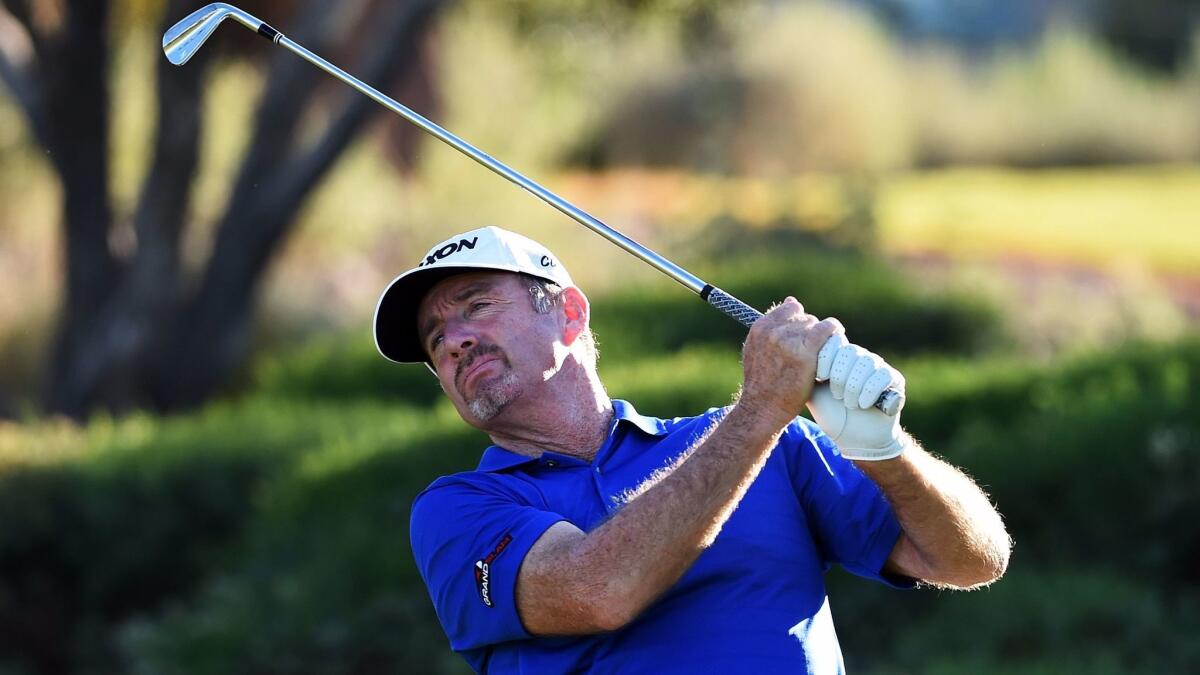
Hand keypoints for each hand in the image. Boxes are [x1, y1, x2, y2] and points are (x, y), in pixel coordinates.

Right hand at [740, 298, 841, 425]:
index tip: (804, 334)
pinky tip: (837, 336)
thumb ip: (771, 326)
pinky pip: (826, 329)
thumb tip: (791, 300)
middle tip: (815, 348)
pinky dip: (834, 330)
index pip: (788, 310)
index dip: (798, 321)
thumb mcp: (756, 350)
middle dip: (810, 330)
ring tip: (822, 351)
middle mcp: (772, 331)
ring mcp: (788, 340)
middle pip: (803, 318)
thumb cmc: (762, 383)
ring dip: (821, 336)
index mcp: (760, 328)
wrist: (763, 407)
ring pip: (814, 324)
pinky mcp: (805, 351)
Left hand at [809, 334, 907, 459]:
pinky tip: (862, 405)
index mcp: (840, 357)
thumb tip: (784, 356)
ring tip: (848, 403)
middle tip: (836, 395)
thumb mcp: (812, 393)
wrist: (857, 439)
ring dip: (854, 385)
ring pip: (867, 362)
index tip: (820, 376)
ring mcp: (878, 366)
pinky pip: (883, 375)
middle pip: (850, 351)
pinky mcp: (894, 379)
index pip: (834, 342)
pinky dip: (870, 390)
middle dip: (840, 374)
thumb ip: (802, 374)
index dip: (827, 356)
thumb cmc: (833, 415)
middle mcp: (860, 357)